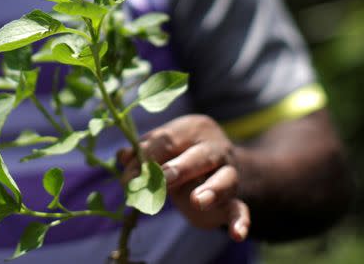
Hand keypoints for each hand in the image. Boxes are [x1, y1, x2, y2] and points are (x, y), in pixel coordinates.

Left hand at [118, 114, 249, 241]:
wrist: (213, 170)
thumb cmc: (177, 155)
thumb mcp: (159, 150)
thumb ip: (142, 153)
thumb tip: (123, 156)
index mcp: (193, 129)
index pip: (168, 140)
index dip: (146, 158)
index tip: (127, 178)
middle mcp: (215, 148)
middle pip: (200, 156)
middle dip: (179, 168)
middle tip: (162, 179)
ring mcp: (229, 172)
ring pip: (225, 179)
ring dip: (211, 190)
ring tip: (197, 201)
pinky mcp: (234, 199)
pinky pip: (240, 209)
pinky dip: (241, 221)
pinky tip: (237, 234)